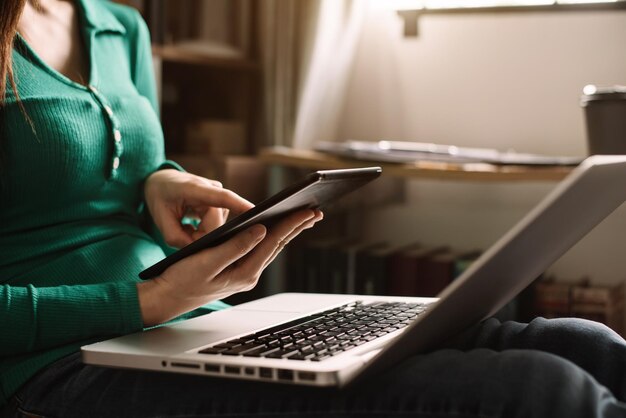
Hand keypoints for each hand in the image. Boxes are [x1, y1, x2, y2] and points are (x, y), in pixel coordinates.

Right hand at [137, 208, 323, 325]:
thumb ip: (235, 247)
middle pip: (278, 245)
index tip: (306, 211)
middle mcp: (249, 276)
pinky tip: (278, 229)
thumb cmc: (182, 279)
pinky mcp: (239, 271)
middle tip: (315, 211)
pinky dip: (272, 237)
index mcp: (244, 273)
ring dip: (288, 232)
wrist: (168, 298)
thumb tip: (261, 231)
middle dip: (297, 227)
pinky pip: (261, 251)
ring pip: (271, 248)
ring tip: (304, 218)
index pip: (273, 242)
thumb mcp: (207, 262)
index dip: (291, 224)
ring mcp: (245, 275)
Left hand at [144, 169, 253, 247]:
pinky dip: (204, 230)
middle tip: (182, 234)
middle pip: (216, 224)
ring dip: (202, 233)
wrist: (162, 182)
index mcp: (195, 188)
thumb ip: (175, 238)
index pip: (221, 197)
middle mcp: (212, 189)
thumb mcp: (160, 219)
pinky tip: (193, 225)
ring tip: (186, 225)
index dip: (239, 204)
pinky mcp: (222, 202)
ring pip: (217, 226)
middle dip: (200, 237)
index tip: (255, 212)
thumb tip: (198, 250)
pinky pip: (218, 224)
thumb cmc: (161, 198)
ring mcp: (219, 195)